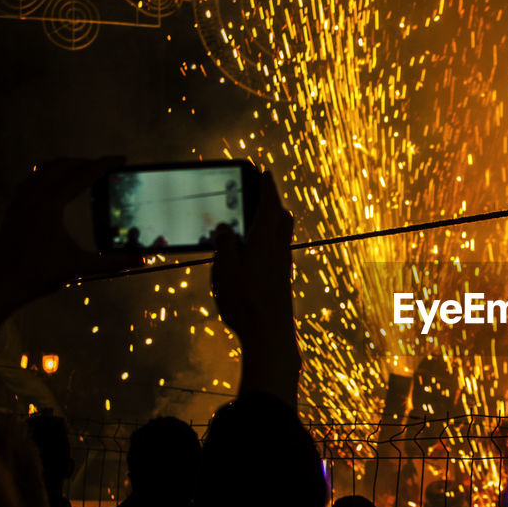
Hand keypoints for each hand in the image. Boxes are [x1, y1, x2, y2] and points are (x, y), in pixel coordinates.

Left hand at [0, 156, 138, 348]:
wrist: (0, 284)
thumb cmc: (38, 274)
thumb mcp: (78, 266)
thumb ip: (112, 262)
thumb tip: (142, 259)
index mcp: (50, 204)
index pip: (82, 175)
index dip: (104, 165)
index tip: (122, 159)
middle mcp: (33, 195)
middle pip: (63, 165)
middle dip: (86, 162)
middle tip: (107, 169)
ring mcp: (20, 199)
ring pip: (45, 169)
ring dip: (67, 166)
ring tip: (84, 173)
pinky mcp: (14, 207)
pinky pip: (33, 178)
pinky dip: (49, 174)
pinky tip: (57, 186)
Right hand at [211, 170, 299, 403]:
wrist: (271, 335)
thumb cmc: (245, 303)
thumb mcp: (226, 271)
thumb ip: (225, 245)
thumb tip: (225, 228)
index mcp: (264, 242)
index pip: (269, 206)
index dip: (266, 187)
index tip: (264, 171)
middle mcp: (278, 251)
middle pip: (280, 218)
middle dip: (272, 201)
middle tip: (262, 189)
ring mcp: (282, 266)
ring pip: (281, 234)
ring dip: (272, 220)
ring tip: (258, 214)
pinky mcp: (281, 280)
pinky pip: (278, 249)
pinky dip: (269, 238)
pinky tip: (257, 248)